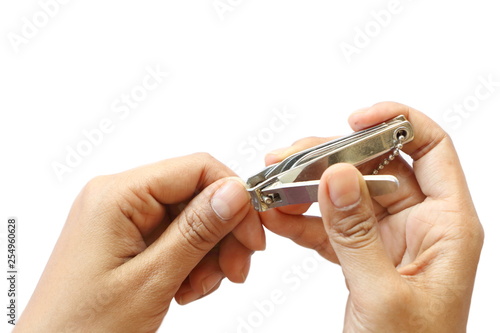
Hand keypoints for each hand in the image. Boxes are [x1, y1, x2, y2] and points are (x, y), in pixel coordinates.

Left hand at [15, 153, 264, 331]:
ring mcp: (123, 219)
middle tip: (235, 271)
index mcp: (117, 196)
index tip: (253, 237)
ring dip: (208, 255)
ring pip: (192, 220)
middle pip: (197, 196)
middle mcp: (119, 199)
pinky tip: (185, 289)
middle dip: (222, 235)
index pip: (196, 169)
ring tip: (199, 288)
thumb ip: (196, 231)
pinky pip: (177, 239)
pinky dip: (192, 263)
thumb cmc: (83, 328)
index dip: (233, 199)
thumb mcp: (151, 280)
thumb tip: (235, 191)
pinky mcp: (128, 239)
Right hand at [261, 102, 483, 331]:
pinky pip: (331, 228)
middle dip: (329, 160)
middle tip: (288, 159)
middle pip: (375, 169)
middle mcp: (420, 225)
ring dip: (308, 191)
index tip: (353, 119)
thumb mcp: (383, 295)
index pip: (430, 149)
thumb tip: (336, 175)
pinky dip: (303, 222)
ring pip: (346, 197)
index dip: (396, 122)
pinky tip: (277, 219)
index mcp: (447, 226)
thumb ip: (356, 233)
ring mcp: (389, 241)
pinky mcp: (363, 258)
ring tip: (272, 188)